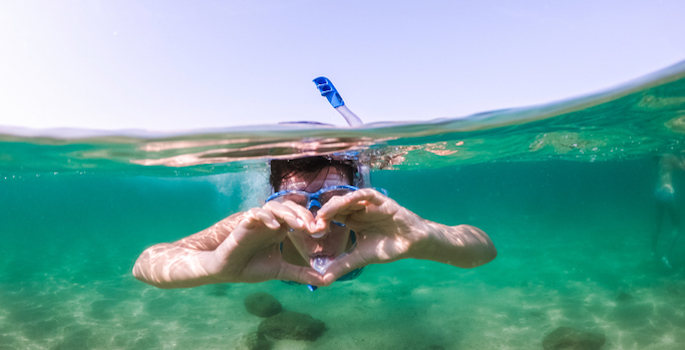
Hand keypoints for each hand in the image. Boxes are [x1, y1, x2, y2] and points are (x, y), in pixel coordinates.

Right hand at [207, 201, 323, 284]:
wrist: (226, 270)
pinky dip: (265, 217)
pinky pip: (255, 214)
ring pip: (274, 206)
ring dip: (287, 213)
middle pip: (289, 207)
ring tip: (298, 225)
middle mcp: (270, 223)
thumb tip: (326, 281)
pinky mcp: (243, 224)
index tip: (321, 231)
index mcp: (280, 230)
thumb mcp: (281, 270)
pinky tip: (274, 226)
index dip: (310, 220)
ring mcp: (257, 222)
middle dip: (303, 214)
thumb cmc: (250, 267)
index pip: (298, 216)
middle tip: (314, 227)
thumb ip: (301, 273)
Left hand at [312, 188, 432, 284]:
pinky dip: (356, 196)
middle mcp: (357, 210)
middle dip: (324, 213)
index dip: (321, 222)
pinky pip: (366, 194)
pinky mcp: (381, 201)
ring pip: (348, 198)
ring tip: (325, 214)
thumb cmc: (387, 248)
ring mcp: (368, 204)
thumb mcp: (360, 257)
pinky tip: (347, 201)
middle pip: (336, 206)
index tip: (314, 232)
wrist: (411, 244)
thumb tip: (323, 280)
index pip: (331, 216)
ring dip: (335, 204)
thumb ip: (342, 266)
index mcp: (351, 220)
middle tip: (316, 224)